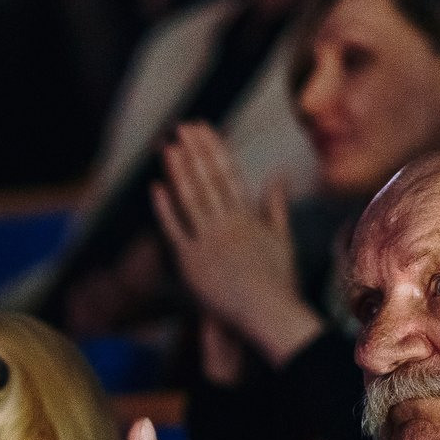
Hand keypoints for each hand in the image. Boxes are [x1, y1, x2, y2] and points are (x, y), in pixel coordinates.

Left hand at [151, 123, 321, 366]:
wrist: (267, 313)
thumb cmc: (278, 281)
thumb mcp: (282, 238)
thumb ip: (276, 205)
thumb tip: (279, 174)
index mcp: (249, 216)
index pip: (229, 173)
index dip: (215, 149)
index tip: (205, 129)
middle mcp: (228, 223)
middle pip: (209, 179)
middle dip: (196, 150)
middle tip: (184, 126)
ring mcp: (209, 241)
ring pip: (191, 198)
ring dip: (180, 170)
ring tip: (169, 146)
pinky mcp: (192, 261)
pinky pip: (175, 229)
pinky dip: (165, 207)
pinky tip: (156, 187)